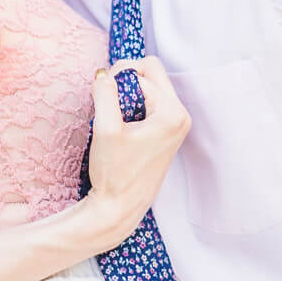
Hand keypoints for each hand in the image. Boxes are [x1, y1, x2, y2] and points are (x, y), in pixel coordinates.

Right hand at [86, 58, 190, 246]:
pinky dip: (134, 103)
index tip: (100, 95)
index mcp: (172, 113)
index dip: (116, 78)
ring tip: (113, 114)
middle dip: (126, 79)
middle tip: (106, 97)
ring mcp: (178, 125)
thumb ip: (105, 94)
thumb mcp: (105, 129)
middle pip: (153, 73)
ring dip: (129, 92)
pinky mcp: (169, 132)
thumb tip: (102, 73)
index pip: (142, 72)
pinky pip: (152, 101)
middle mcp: (181, 116)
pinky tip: (121, 122)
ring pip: (152, 86)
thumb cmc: (115, 174)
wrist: (120, 208)